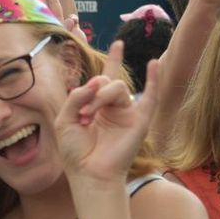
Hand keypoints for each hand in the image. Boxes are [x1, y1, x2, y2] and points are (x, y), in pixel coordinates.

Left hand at [56, 41, 157, 184]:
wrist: (89, 174)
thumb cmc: (75, 152)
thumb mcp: (64, 120)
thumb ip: (76, 97)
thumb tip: (95, 81)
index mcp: (96, 106)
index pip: (105, 79)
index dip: (112, 60)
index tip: (118, 44)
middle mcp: (113, 107)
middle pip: (106, 81)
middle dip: (91, 93)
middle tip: (82, 115)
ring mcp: (127, 113)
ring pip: (117, 87)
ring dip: (99, 98)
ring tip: (89, 116)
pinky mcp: (140, 121)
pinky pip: (151, 96)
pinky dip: (155, 78)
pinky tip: (155, 62)